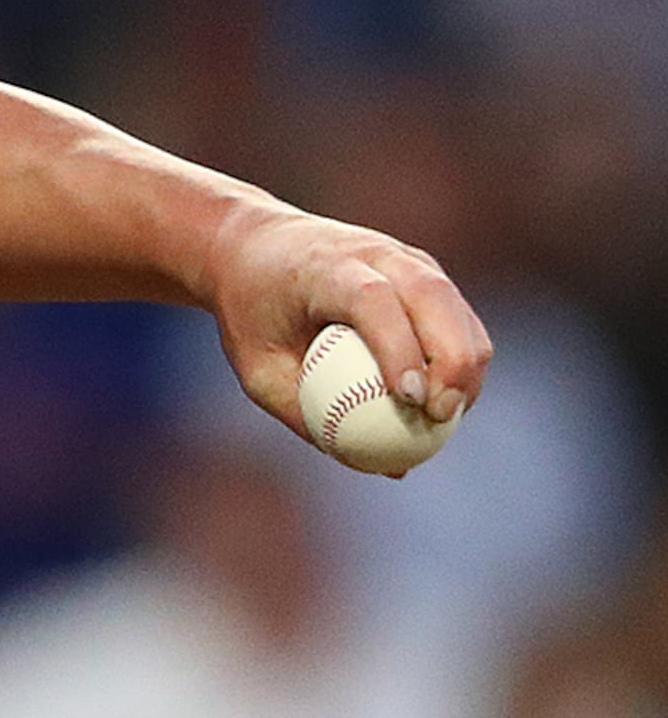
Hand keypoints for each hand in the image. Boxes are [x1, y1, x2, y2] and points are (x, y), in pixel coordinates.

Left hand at [205, 204, 488, 442]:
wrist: (254, 249)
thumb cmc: (251, 316)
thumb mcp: (257, 369)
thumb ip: (309, 413)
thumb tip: (378, 467)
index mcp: (326, 268)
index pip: (374, 300)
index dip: (399, 347)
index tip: (409, 399)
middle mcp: (374, 253)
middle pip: (432, 297)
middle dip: (451, 359)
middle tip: (442, 416)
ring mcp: (406, 257)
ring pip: (455, 306)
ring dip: (467, 362)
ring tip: (450, 416)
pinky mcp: (424, 271)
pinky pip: (457, 315)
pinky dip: (463, 355)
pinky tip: (451, 399)